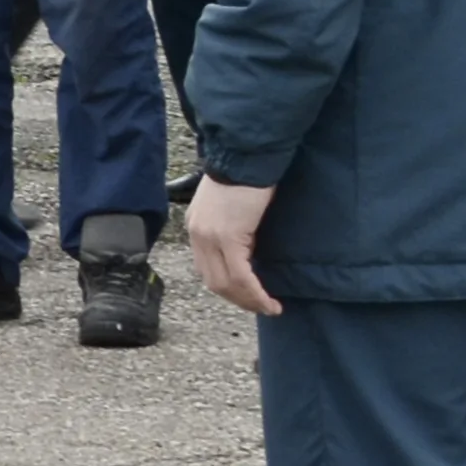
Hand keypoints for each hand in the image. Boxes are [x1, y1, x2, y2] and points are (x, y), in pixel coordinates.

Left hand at [188, 168, 282, 316]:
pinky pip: (240, 276)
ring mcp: (209, 236)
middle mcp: (196, 234)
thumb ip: (232, 231)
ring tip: (269, 307)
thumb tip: (248, 253)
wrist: (248, 157)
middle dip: (239, 300)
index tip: (249, 297)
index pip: (206, 269)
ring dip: (249, 301)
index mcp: (196, 227)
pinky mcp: (228, 237)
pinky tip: (269, 301)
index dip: (228, 288)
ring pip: (225, 284)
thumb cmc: (247, 178)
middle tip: (262, 307)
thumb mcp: (232, 209)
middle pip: (213, 282)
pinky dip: (255, 293)